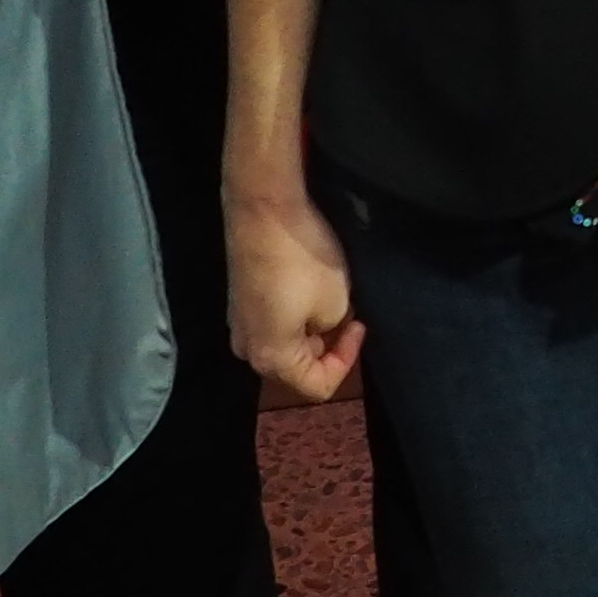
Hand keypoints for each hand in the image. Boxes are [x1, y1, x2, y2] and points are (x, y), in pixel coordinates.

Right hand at [227, 180, 365, 404]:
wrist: (263, 209)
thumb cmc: (303, 260)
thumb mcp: (335, 302)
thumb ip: (333, 330)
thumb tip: (325, 325)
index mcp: (271, 359)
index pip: (317, 386)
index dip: (346, 361)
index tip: (359, 326)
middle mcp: (247, 349)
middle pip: (297, 369)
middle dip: (328, 349)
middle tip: (349, 318)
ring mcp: (238, 324)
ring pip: (285, 345)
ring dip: (312, 332)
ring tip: (332, 302)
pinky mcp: (238, 301)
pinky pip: (272, 324)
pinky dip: (295, 317)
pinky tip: (309, 289)